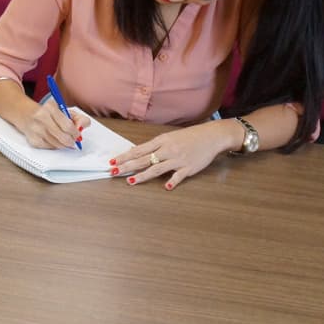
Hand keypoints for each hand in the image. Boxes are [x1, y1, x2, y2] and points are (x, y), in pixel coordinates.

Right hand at [9, 102, 82, 149]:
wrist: (24, 113)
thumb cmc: (46, 112)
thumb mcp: (61, 109)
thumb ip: (76, 117)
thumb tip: (83, 127)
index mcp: (50, 108)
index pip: (68, 126)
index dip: (76, 133)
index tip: (78, 134)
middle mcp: (41, 118)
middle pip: (64, 137)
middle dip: (71, 141)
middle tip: (73, 140)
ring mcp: (36, 130)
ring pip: (58, 144)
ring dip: (64, 144)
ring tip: (63, 138)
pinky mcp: (33, 140)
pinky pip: (50, 147)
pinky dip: (54, 145)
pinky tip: (52, 139)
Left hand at [109, 121, 237, 189]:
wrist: (211, 136)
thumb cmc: (189, 137)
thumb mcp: (169, 138)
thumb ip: (155, 146)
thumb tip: (137, 153)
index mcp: (161, 141)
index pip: (138, 150)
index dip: (124, 156)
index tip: (112, 162)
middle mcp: (167, 150)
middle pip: (143, 159)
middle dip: (127, 166)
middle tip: (114, 172)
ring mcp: (178, 159)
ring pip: (157, 168)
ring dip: (143, 176)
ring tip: (131, 182)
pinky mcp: (189, 168)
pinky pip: (179, 176)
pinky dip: (172, 181)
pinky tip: (166, 187)